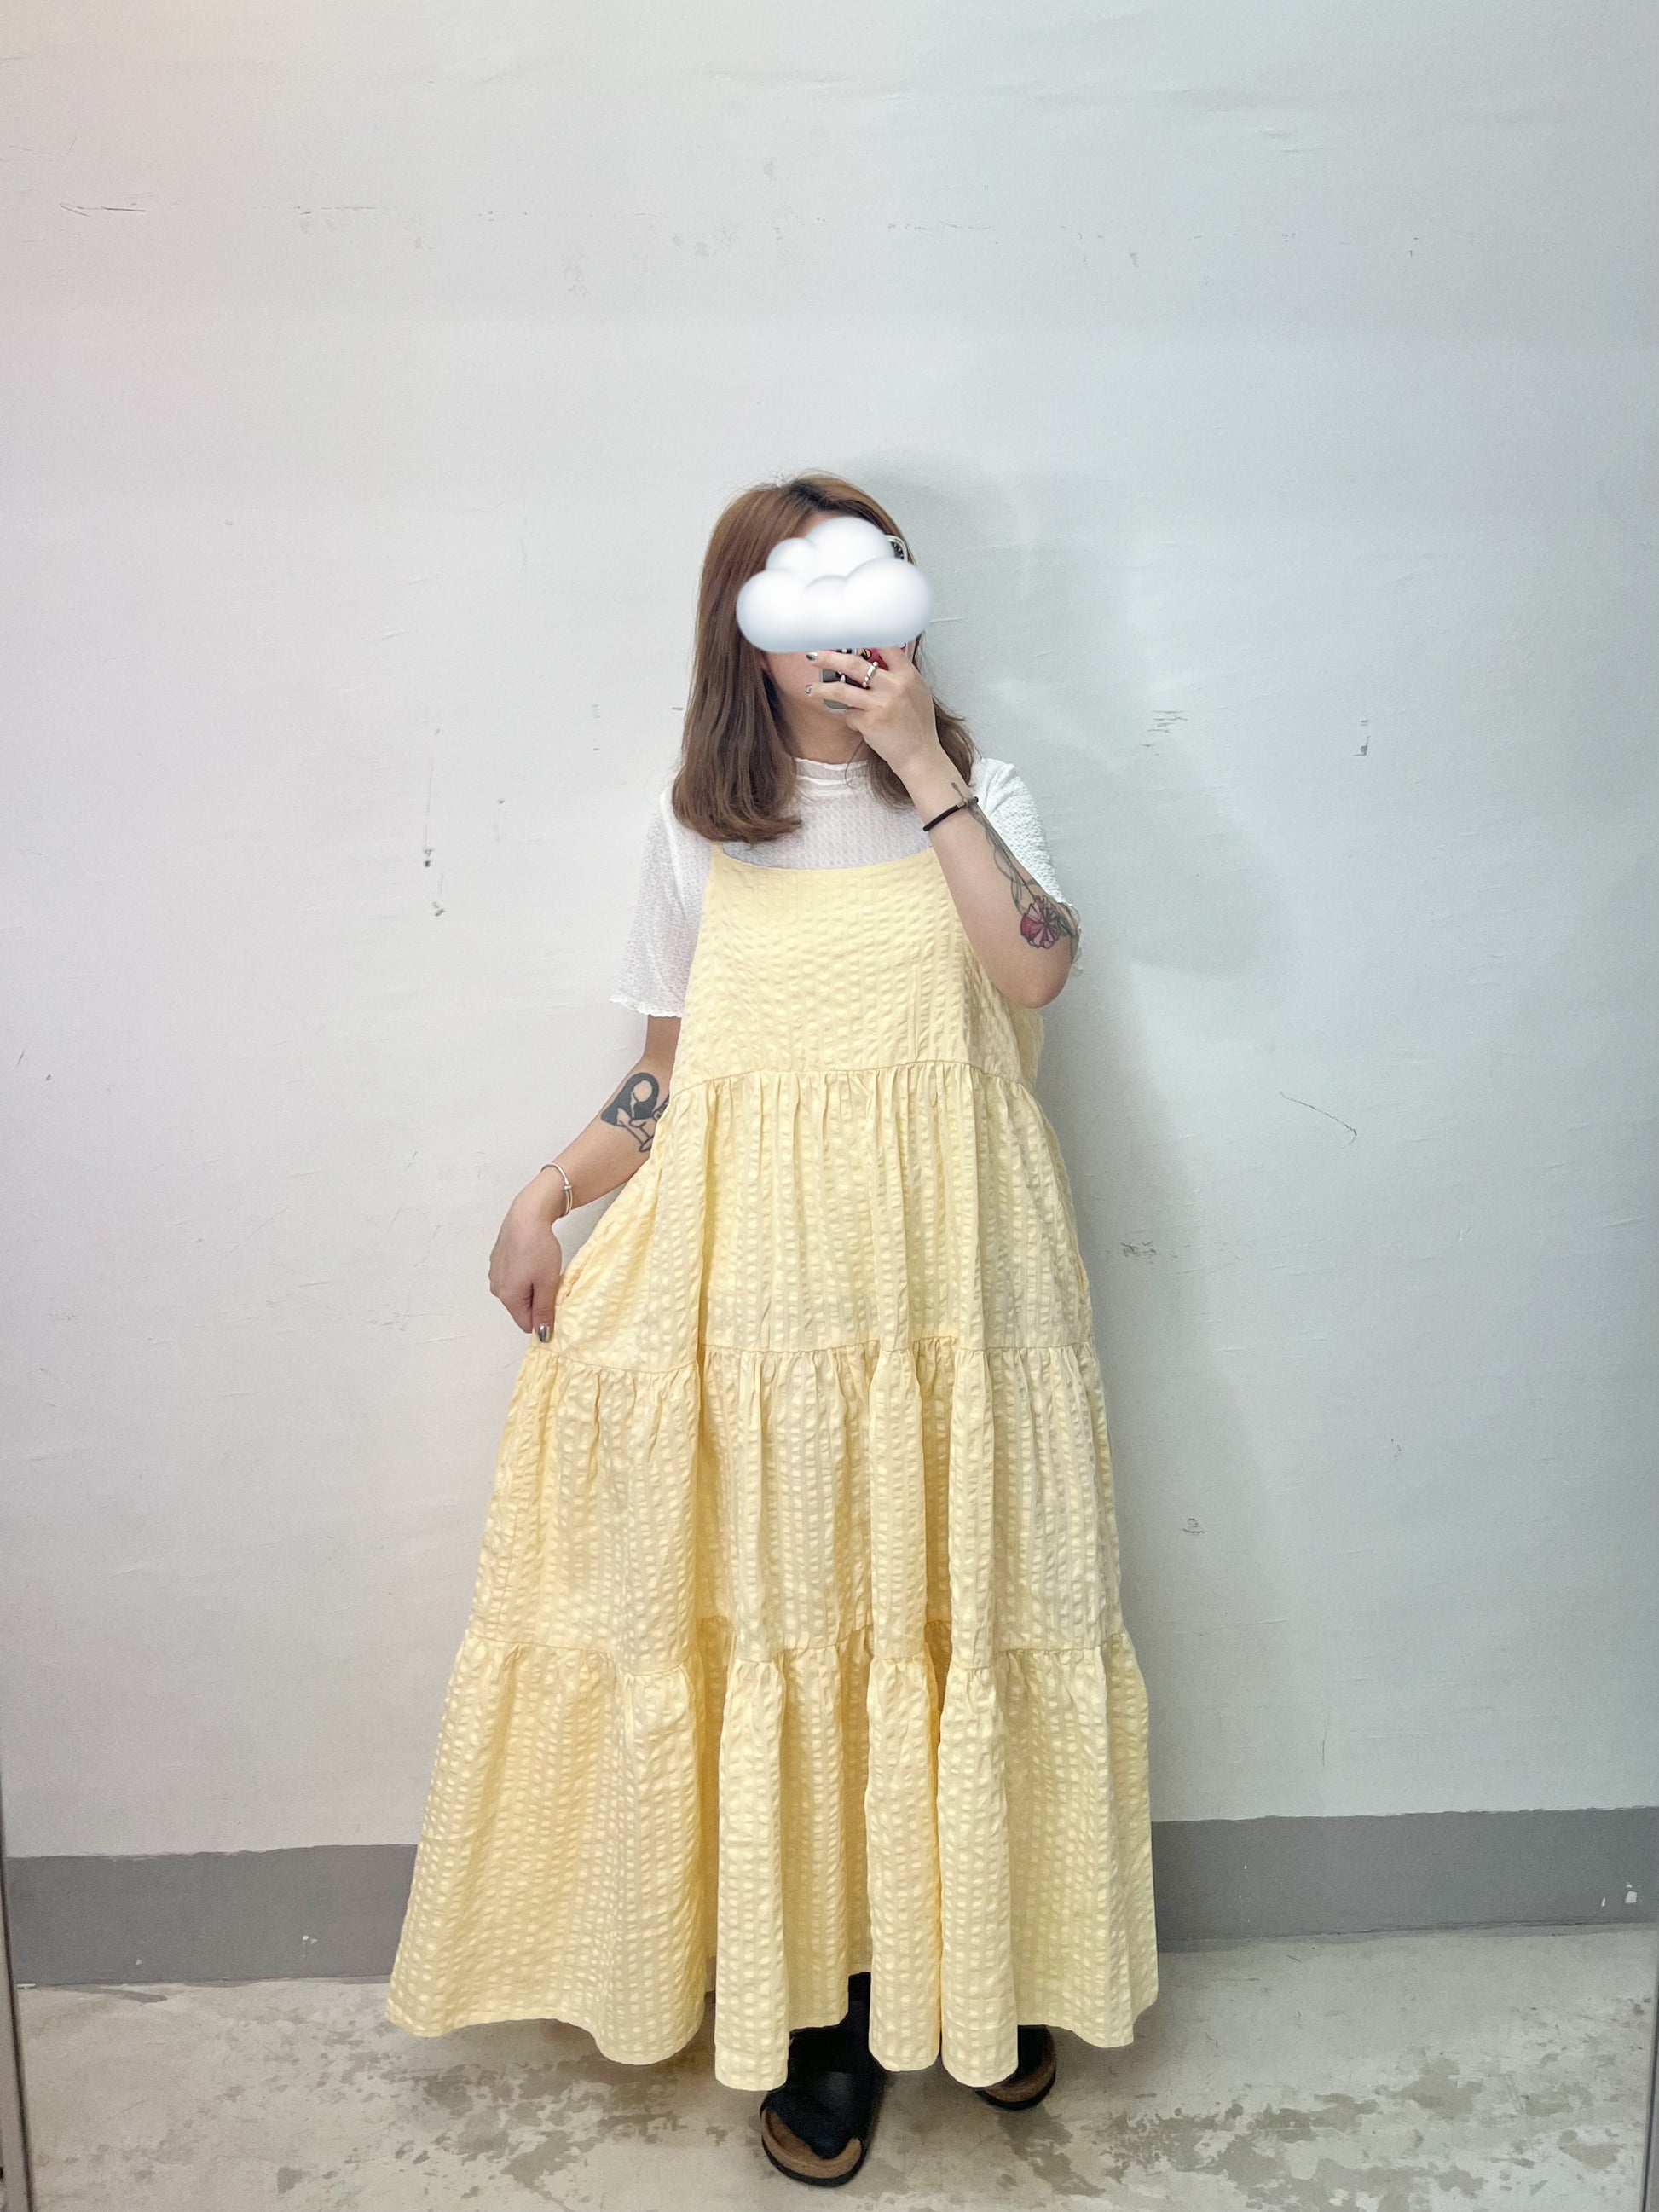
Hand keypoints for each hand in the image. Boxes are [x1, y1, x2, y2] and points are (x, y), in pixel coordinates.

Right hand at [488, 1185, 564, 1336]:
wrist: (527, 1214)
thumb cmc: (538, 1246)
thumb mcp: (547, 1282)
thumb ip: (544, 1311)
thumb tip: (542, 1334)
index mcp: (508, 1297)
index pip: (526, 1324)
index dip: (543, 1318)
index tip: (556, 1302)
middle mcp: (497, 1288)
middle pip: (521, 1308)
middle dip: (538, 1300)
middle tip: (551, 1281)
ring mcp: (495, 1273)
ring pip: (518, 1292)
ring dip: (532, 1286)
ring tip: (543, 1268)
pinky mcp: (497, 1261)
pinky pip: (514, 1277)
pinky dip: (525, 1273)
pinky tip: (533, 1258)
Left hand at [803, 645, 941, 782]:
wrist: (919, 755)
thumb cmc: (918, 726)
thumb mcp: (917, 692)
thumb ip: (900, 675)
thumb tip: (878, 659)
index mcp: (907, 675)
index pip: (884, 646)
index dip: (863, 639)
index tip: (846, 637)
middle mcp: (894, 686)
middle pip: (854, 663)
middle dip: (829, 658)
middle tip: (814, 656)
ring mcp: (880, 704)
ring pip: (842, 689)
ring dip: (822, 688)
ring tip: (811, 689)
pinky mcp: (869, 722)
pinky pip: (849, 714)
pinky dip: (850, 717)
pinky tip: (856, 722)